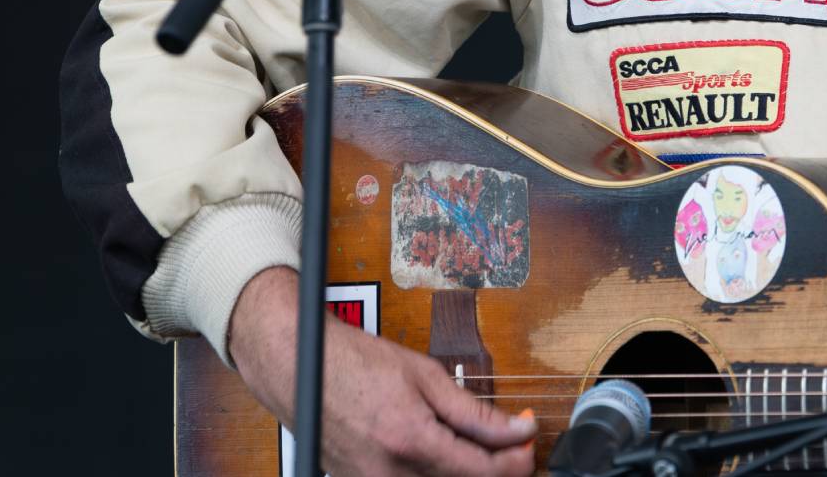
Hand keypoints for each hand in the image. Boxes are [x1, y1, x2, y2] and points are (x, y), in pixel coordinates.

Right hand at [229, 266, 536, 476]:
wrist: (298, 365)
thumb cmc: (356, 361)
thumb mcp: (425, 375)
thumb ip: (474, 412)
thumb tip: (517, 429)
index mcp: (411, 442)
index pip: (484, 471)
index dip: (517, 459)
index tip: (528, 439)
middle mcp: (390, 474)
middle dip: (496, 465)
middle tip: (511, 440)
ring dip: (465, 468)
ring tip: (476, 441)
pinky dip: (435, 470)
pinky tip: (442, 447)